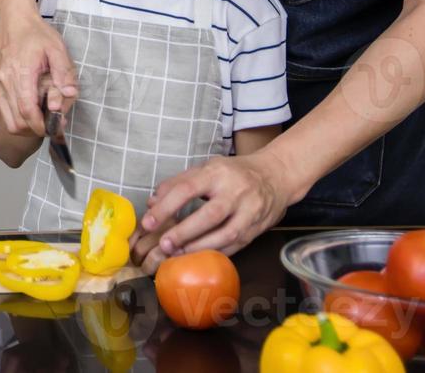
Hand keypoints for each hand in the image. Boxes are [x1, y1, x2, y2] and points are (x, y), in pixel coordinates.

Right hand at [0, 7, 76, 135]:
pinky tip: (32, 108)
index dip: (40, 125)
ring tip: (42, 116)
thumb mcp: (57, 48)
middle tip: (52, 122)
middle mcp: (5, 81)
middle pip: (17, 121)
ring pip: (10, 120)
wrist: (14, 22)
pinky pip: (5, 110)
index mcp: (21, 73)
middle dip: (36, 128)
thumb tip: (68, 94)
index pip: (27, 110)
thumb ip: (64, 72)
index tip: (54, 128)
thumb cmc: (35, 34)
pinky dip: (18, 117)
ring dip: (27, 126)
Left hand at [129, 150, 293, 270]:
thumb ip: (178, 183)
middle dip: (184, 232)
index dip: (166, 206)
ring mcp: (249, 211)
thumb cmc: (233, 173)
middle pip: (209, 215)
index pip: (188, 188)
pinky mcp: (257, 228)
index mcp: (217, 172)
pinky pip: (235, 245)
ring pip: (225, 234)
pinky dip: (215, 252)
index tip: (148, 222)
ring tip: (177, 254)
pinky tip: (198, 257)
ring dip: (199, 246)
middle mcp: (235, 191)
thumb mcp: (207, 168)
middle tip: (163, 244)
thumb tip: (151, 203)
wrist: (276, 176)